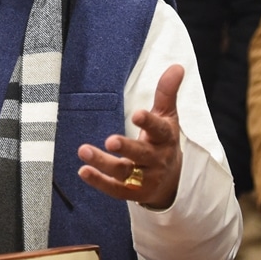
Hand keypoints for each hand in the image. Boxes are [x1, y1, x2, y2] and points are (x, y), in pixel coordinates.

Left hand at [77, 64, 183, 208]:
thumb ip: (167, 92)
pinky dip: (100, 182)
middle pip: (141, 154)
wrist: (172, 180)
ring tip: (83, 151)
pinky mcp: (134, 193)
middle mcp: (157, 159)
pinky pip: (116, 189)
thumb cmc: (163, 140)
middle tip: (110, 140)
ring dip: (103, 163)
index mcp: (165, 138)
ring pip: (124, 172)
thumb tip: (177, 66)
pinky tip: (83, 171)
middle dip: (126, 147)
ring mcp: (145, 178)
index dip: (148, 122)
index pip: (159, 129)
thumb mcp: (167, 116)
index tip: (136, 114)